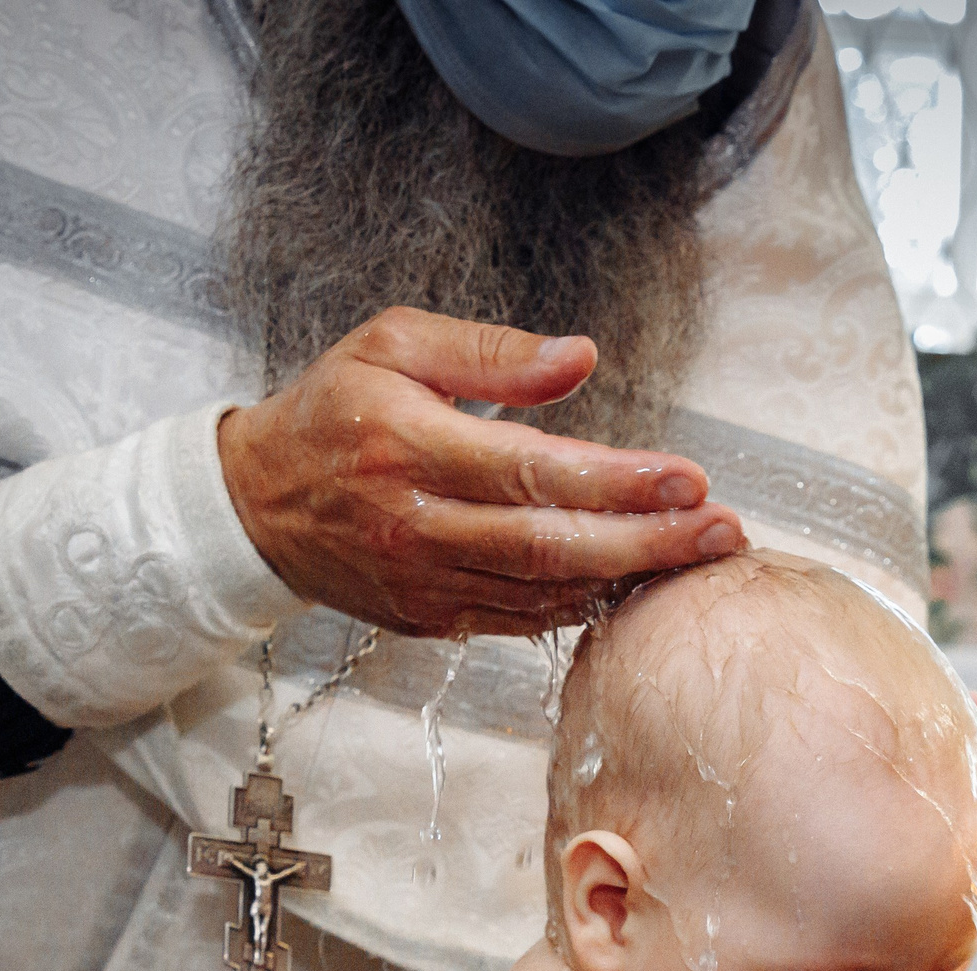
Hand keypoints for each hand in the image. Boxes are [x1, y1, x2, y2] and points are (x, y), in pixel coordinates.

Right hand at [217, 306, 745, 636]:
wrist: (254, 505)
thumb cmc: (330, 413)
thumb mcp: (391, 346)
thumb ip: (489, 352)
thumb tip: (580, 359)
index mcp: (408, 447)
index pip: (530, 472)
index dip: (617, 482)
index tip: (688, 479)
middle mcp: (419, 526)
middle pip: (552, 546)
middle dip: (648, 542)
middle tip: (722, 531)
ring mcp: (427, 583)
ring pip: (544, 592)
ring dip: (629, 578)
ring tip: (701, 556)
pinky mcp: (433, 619)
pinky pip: (522, 619)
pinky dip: (583, 604)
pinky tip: (636, 582)